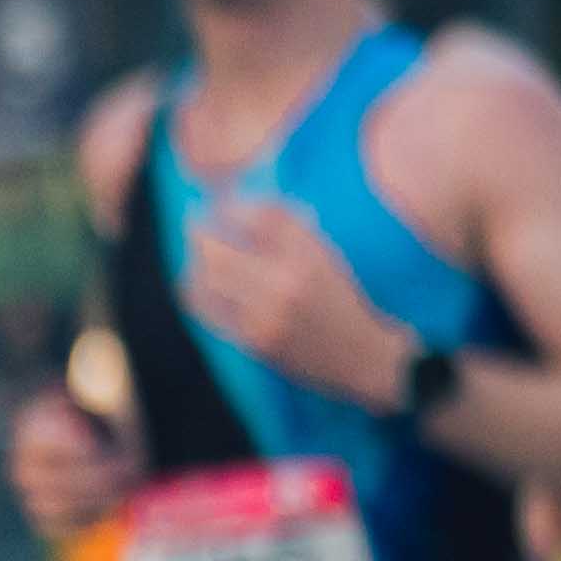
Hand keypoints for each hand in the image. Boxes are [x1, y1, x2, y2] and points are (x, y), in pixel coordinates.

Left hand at [175, 190, 416, 408]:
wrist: (365, 357)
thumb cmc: (341, 301)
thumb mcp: (326, 256)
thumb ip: (287, 227)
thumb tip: (238, 204)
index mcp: (312, 254)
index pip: (257, 216)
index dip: (230, 206)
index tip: (220, 204)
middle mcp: (288, 281)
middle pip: (217, 248)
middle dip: (199, 233)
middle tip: (195, 226)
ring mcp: (268, 314)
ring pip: (206, 277)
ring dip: (195, 262)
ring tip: (199, 256)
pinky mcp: (255, 340)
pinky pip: (208, 309)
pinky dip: (197, 291)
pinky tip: (199, 285)